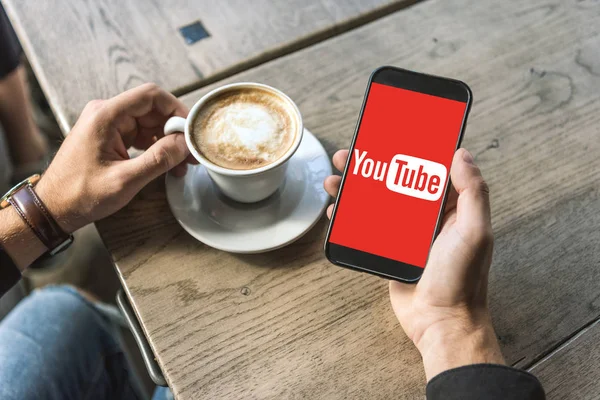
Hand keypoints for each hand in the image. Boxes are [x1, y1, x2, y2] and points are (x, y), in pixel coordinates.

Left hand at [36, 83, 195, 232]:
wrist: (53, 207)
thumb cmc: (81, 194)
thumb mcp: (125, 180)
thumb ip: (158, 159)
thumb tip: (185, 144)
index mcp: (106, 116)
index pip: (151, 96)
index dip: (177, 109)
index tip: (192, 129)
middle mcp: (106, 113)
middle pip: (152, 109)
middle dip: (175, 130)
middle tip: (191, 153)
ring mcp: (108, 124)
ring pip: (149, 123)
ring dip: (167, 141)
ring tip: (181, 164)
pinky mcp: (109, 137)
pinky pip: (140, 134)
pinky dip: (156, 147)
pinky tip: (167, 165)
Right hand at [324, 148, 503, 379]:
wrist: (439, 322)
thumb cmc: (461, 280)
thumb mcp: (474, 232)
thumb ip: (472, 192)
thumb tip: (461, 153)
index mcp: (452, 207)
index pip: (430, 169)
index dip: (412, 150)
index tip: (393, 133)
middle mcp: (428, 217)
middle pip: (396, 181)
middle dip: (373, 165)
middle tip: (353, 153)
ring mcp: (406, 233)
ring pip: (377, 201)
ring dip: (355, 188)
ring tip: (336, 179)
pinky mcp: (388, 249)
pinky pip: (366, 226)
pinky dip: (350, 216)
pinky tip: (336, 209)